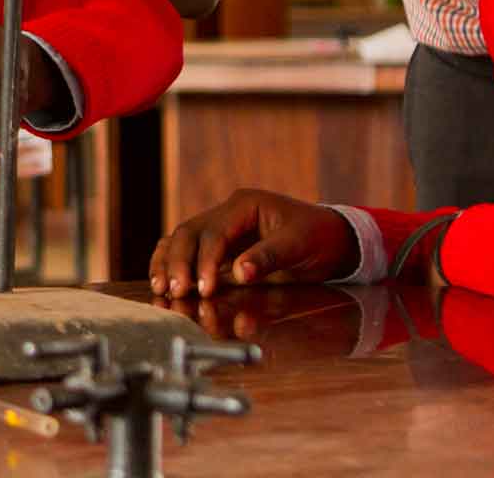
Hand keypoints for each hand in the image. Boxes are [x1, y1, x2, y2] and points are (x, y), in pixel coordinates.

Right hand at [150, 188, 355, 298]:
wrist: (331, 239)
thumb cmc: (317, 237)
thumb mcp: (299, 245)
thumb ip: (268, 257)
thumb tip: (238, 273)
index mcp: (245, 204)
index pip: (214, 232)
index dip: (205, 261)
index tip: (204, 289)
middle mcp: (227, 212)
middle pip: (189, 232)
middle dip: (179, 262)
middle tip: (176, 291)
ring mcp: (220, 227)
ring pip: (181, 239)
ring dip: (169, 263)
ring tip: (162, 287)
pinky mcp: (220, 246)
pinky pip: (188, 250)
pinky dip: (173, 263)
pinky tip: (163, 279)